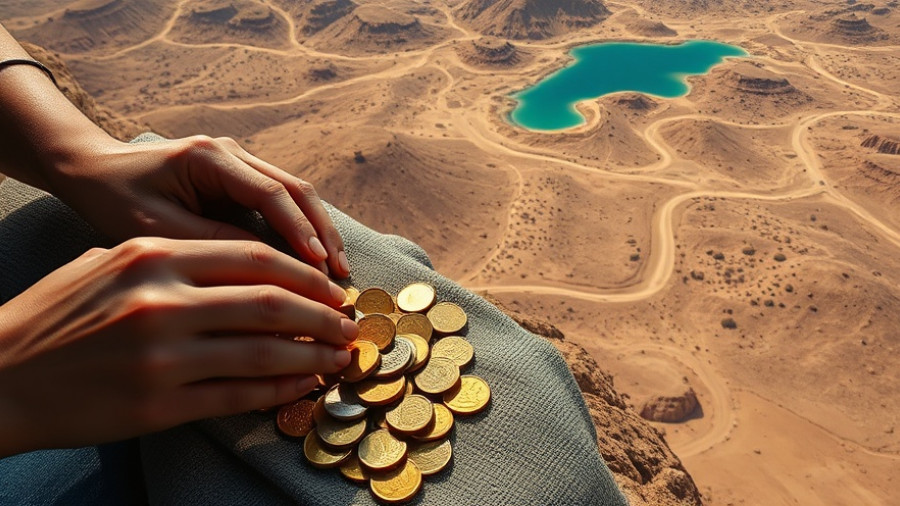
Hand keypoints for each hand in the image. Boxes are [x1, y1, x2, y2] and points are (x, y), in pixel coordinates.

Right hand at [0, 237, 356, 456]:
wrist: (2, 376)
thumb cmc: (58, 316)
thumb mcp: (110, 264)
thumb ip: (177, 261)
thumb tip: (252, 271)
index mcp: (153, 257)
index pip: (254, 257)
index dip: (305, 273)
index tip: (331, 286)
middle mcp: (162, 302)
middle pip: (271, 302)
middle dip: (322, 314)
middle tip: (348, 323)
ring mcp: (162, 357)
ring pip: (263, 353)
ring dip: (312, 355)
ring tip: (339, 356)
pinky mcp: (157, 406)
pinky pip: (238, 396)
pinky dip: (281, 389)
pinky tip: (305, 385)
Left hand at [46, 135, 349, 277]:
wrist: (92, 169)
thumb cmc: (115, 199)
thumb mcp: (156, 229)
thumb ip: (212, 242)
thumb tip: (268, 267)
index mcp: (209, 158)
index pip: (270, 194)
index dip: (299, 231)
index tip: (320, 266)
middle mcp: (232, 152)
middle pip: (295, 189)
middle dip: (322, 233)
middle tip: (340, 275)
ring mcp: (239, 161)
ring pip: (295, 194)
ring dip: (318, 231)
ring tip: (336, 270)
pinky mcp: (239, 176)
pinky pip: (281, 202)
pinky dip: (301, 229)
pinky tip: (315, 259)